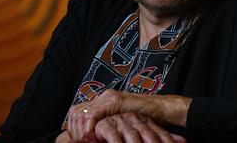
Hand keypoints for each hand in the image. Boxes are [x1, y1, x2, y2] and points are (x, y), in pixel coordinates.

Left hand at [66, 90, 190, 141]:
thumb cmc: (146, 121)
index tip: (78, 141)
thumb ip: (106, 127)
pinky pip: (92, 115)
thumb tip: (90, 140)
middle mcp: (103, 97)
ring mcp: (108, 98)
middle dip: (74, 130)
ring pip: (81, 113)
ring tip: (88, 142)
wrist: (163, 110)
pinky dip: (89, 128)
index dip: (73, 129)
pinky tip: (93, 137)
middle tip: (81, 142)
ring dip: (80, 131)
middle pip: (75, 112)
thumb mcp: (121, 125)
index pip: (76, 113)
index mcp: (102, 102)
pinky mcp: (115, 101)